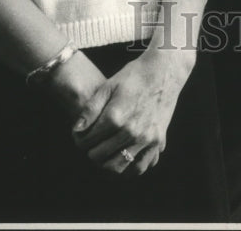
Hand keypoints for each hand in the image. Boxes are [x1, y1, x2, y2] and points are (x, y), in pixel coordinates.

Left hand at [71, 47, 193, 175]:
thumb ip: (91, 109)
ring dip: (106, 164)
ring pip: (118, 166)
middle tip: (90, 145)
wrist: (164, 71)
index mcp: (115, 117)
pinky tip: (123, 162)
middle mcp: (130, 131)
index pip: (87, 141)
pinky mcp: (158, 141)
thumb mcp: (108, 86)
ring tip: (103, 155)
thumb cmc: (134, 76)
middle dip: (90, 151)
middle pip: (99, 156)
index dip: (79, 140)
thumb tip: (76, 129)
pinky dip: (129, 170)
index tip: (80, 136)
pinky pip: (141, 166)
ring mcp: (145, 138)